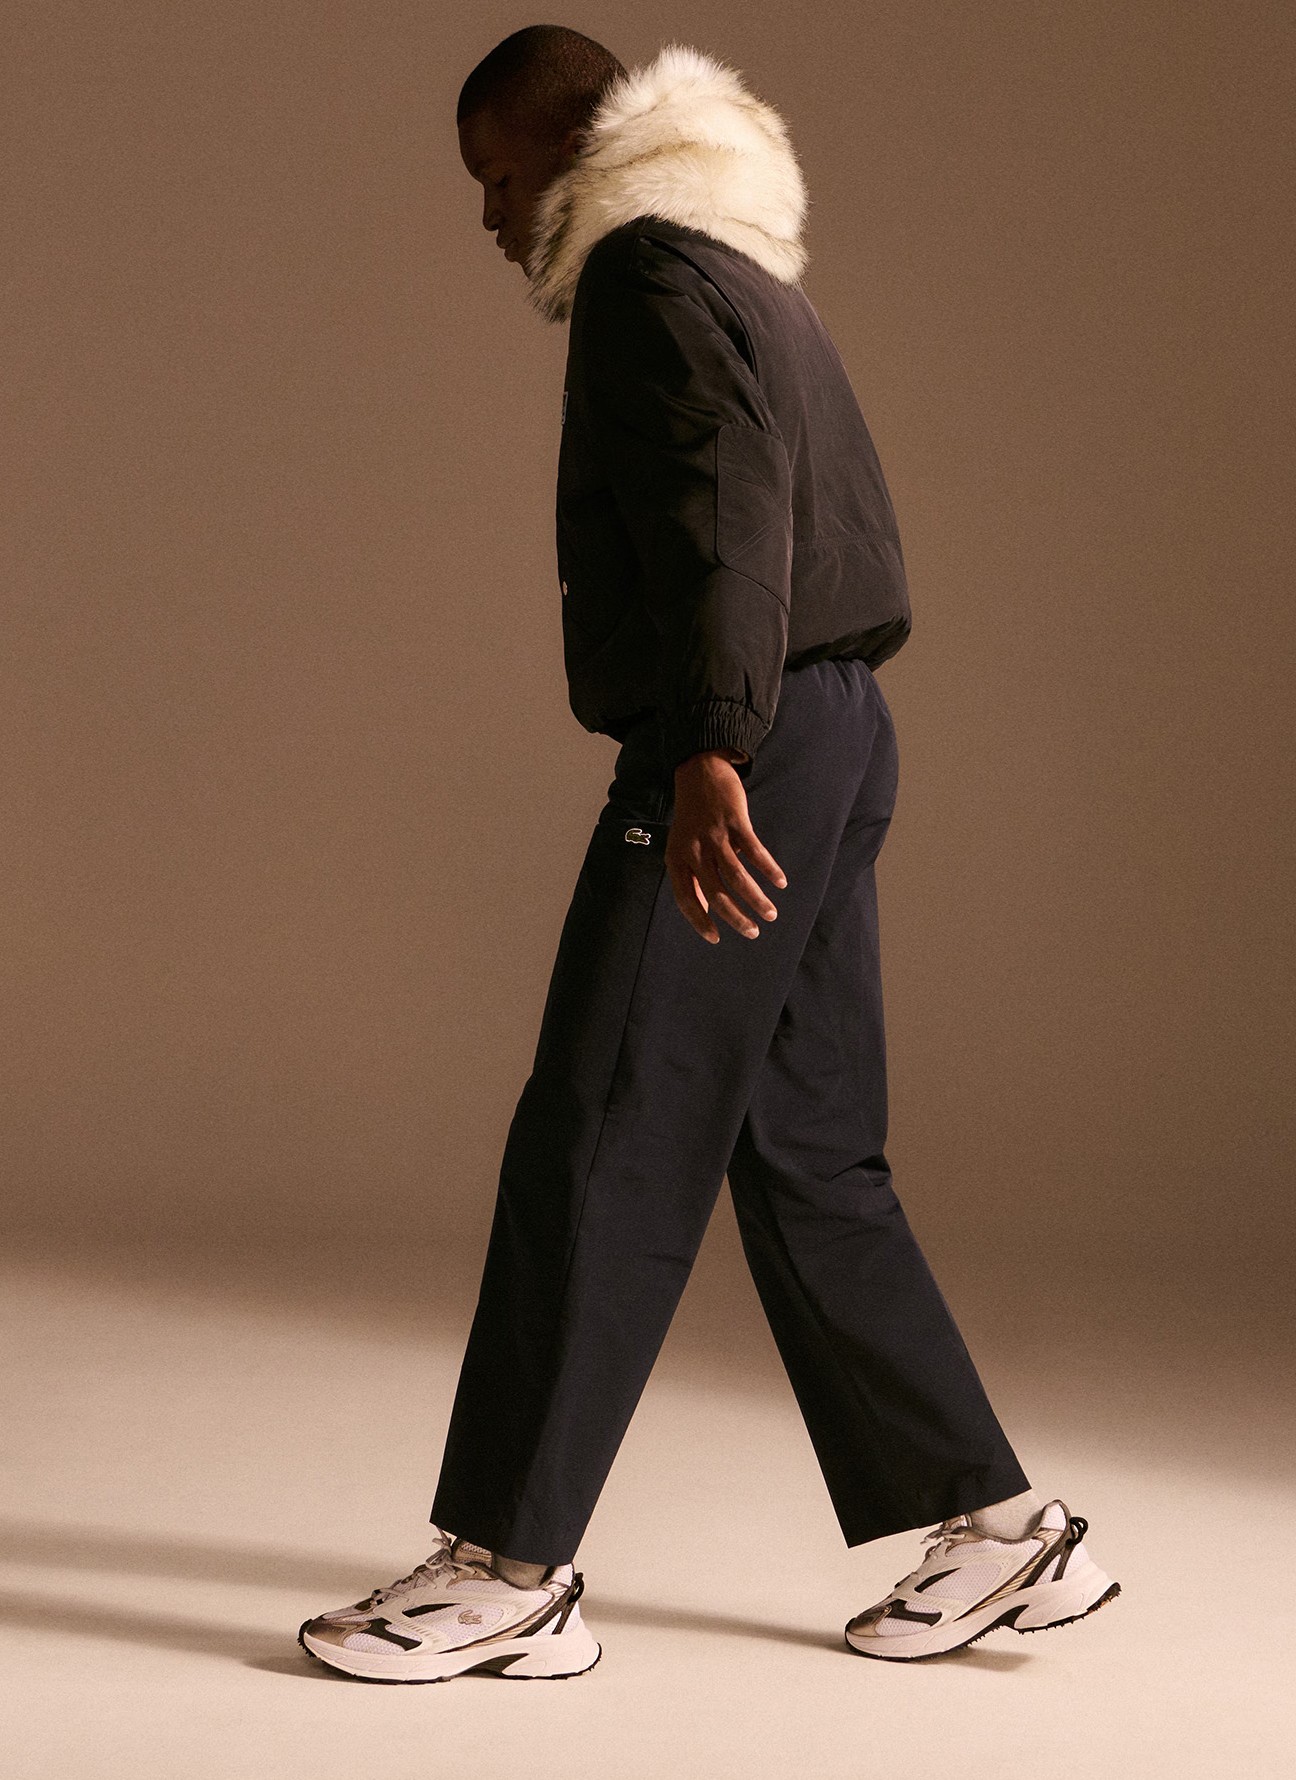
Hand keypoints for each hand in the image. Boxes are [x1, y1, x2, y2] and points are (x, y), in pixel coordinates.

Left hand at [665, 749, 787, 943]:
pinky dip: (768, 869)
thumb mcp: (682, 846)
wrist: (698, 771)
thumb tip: (704, 909)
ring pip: (737, 876)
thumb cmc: (691, 815)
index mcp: (676, 858)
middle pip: (715, 892)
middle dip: (736, 917)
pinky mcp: (735, 821)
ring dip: (756, 899)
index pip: (686, 898)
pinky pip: (754, 852)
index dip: (700, 920)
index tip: (716, 938)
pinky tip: (779, 882)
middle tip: (753, 932)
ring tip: (770, 914)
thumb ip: (691, 876)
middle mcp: (694, 849)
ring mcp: (715, 835)